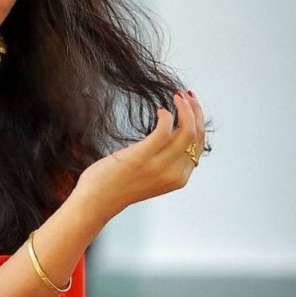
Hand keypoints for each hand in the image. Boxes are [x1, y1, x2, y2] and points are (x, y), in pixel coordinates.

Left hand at [74, 91, 204, 218]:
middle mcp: (174, 174)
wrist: (97, 201)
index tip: (191, 105)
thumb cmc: (119, 184)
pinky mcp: (141, 158)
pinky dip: (166, 115)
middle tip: (186, 95)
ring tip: (176, 96)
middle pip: (197, 135)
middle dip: (195, 110)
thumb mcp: (151, 175)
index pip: (199, 145)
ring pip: (187, 131)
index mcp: (179, 178)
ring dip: (185, 108)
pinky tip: (160, 110)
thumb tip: (172, 133)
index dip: (198, 121)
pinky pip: (164, 130)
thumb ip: (165, 160)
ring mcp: (159, 167)